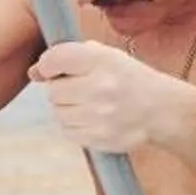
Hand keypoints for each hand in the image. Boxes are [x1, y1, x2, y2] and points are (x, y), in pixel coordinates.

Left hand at [28, 40, 182, 154]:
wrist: (161, 110)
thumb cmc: (129, 79)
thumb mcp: (107, 56)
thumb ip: (70, 57)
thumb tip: (33, 72)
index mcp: (102, 60)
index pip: (55, 59)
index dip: (47, 65)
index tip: (52, 69)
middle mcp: (100, 87)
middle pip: (53, 91)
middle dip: (61, 89)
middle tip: (80, 89)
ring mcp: (100, 115)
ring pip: (58, 112)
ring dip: (66, 108)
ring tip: (88, 104)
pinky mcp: (100, 138)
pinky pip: (67, 131)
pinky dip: (74, 125)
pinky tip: (92, 118)